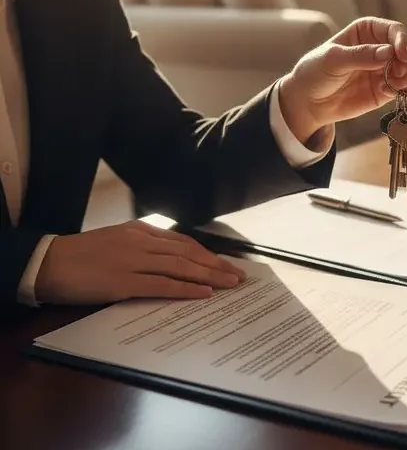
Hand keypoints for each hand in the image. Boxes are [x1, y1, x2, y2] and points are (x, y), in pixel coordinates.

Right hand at [35, 221, 246, 304]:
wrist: (49, 262)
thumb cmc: (81, 255)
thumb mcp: (117, 241)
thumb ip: (143, 247)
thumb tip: (170, 260)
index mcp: (141, 231)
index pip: (184, 242)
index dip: (208, 254)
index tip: (227, 263)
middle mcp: (142, 242)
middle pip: (189, 253)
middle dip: (217, 265)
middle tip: (239, 276)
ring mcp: (134, 261)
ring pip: (181, 267)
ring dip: (209, 276)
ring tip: (230, 285)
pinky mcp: (124, 282)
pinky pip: (162, 285)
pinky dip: (186, 289)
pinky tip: (203, 294)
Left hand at [278, 17, 406, 142]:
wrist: (308, 102)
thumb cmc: (316, 72)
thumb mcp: (333, 60)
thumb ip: (360, 55)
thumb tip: (389, 53)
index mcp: (367, 31)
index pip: (394, 30)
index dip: (402, 40)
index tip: (402, 55)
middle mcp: (381, 47)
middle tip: (403, 70)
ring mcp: (386, 69)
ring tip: (398, 84)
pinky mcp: (387, 90)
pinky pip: (406, 87)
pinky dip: (406, 89)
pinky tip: (390, 92)